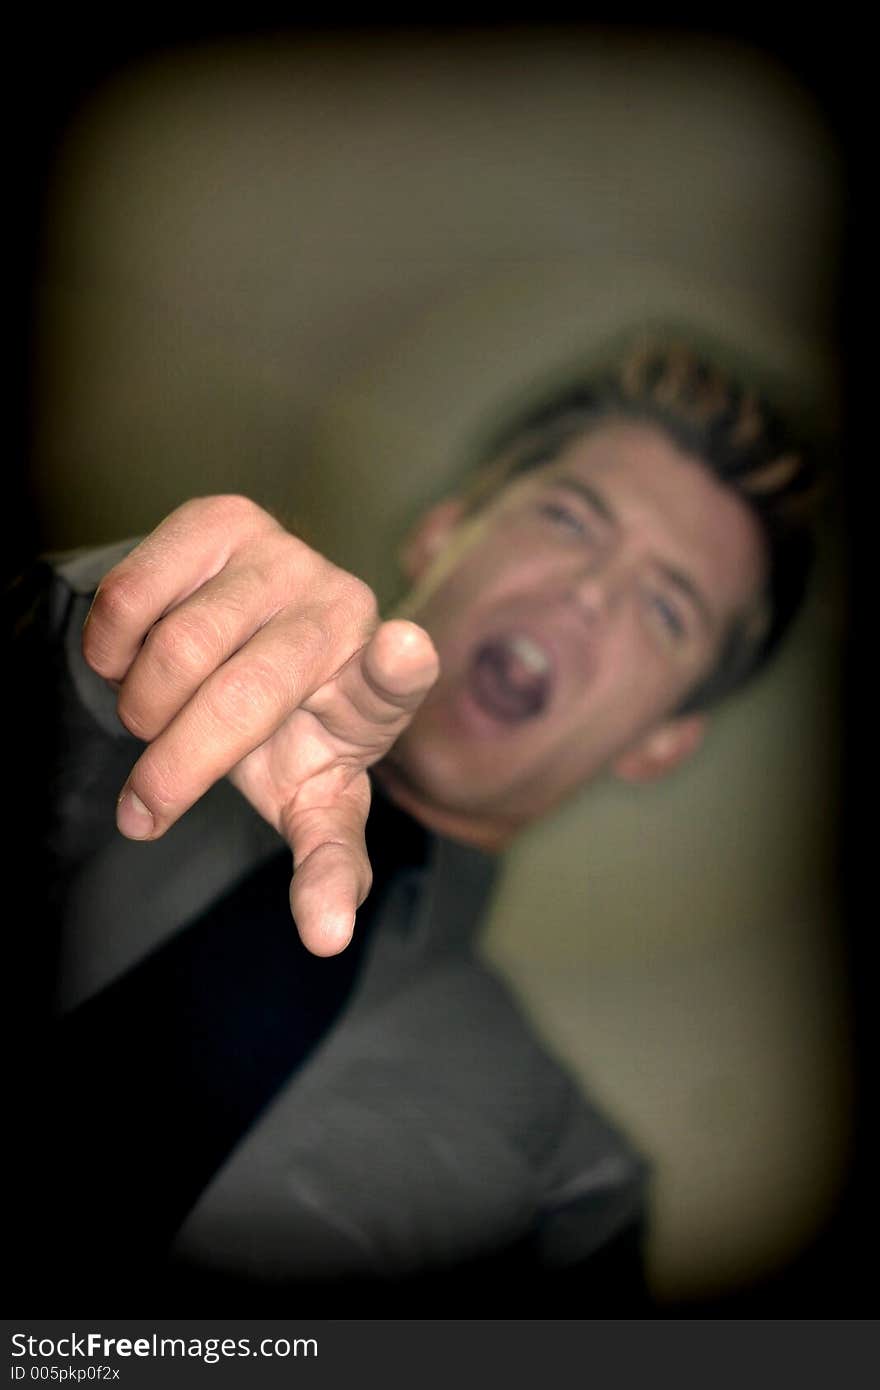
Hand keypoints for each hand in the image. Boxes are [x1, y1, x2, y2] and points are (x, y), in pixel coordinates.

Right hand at [82, 495, 438, 954]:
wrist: (240, 650)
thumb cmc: (284, 738)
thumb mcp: (309, 801)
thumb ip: (325, 864)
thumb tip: (326, 939)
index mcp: (375, 694)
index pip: (392, 680)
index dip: (398, 667)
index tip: (406, 651)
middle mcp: (342, 611)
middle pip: (241, 699)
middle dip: (175, 768)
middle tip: (146, 806)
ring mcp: (285, 557)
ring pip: (178, 647)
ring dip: (143, 705)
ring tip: (154, 718)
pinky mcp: (226, 518)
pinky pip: (133, 592)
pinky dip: (112, 645)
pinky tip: (133, 657)